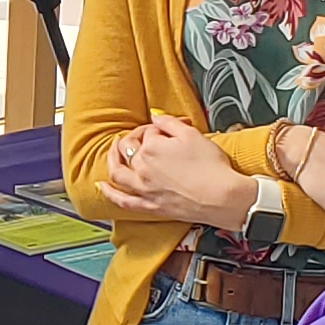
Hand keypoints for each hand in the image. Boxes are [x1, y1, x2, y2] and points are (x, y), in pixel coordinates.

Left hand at [101, 114, 257, 229]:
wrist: (222, 197)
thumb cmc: (211, 167)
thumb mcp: (193, 135)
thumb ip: (170, 123)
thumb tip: (156, 117)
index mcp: (152, 148)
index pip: (149, 132)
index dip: (159, 129)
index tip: (171, 130)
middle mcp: (142, 168)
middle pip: (130, 148)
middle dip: (136, 138)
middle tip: (145, 136)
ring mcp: (144, 189)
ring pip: (118, 173)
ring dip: (112, 160)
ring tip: (113, 152)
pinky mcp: (150, 206)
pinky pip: (122, 201)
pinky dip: (109, 193)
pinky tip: (102, 187)